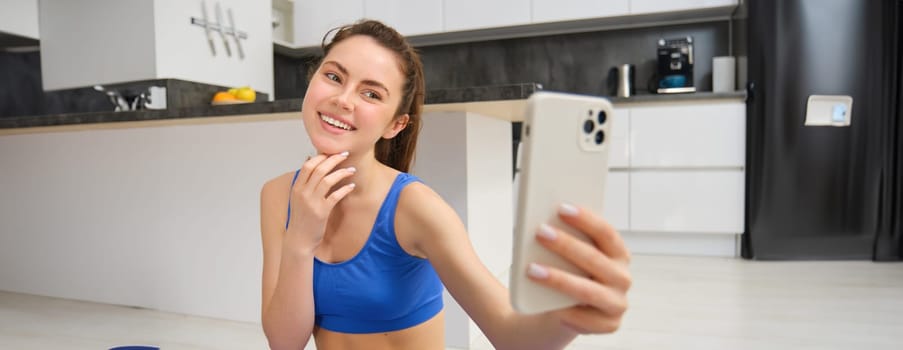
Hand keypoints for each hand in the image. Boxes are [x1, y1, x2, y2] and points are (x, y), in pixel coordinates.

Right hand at [286, 152, 356, 249]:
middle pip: (319, 169)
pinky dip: (345, 189)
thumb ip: (304, 181)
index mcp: (296, 188)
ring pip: (328, 180)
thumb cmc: (300, 218)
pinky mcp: (322, 212)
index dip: (320, 157)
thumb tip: (308, 160)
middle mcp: (303, 193)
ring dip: (342, 172)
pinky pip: (336, 196)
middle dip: (334, 159)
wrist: (298, 240)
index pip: (308, 165)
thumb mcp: (297, 198)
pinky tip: (351, 186)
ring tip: (351, 170)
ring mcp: (312, 202)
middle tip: (345, 155)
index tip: (331, 153)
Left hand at [529, 204, 631, 333]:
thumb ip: (565, 237)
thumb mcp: (568, 254)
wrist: (565, 310)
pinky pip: (585, 318)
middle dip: (566, 245)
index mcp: (619, 253)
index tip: (562, 208)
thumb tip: (543, 221)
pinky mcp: (609, 325)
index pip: (606, 232)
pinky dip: (564, 311)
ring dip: (558, 279)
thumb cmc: (567, 272)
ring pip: (587, 290)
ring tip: (532, 269)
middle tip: (540, 232)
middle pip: (594, 259)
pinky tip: (546, 304)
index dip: (586, 219)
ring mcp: (617, 303)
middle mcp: (623, 277)